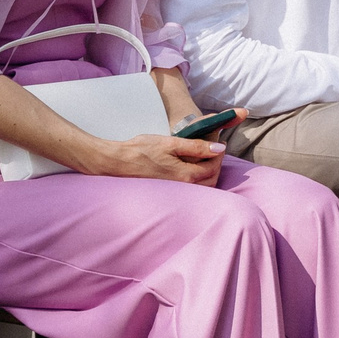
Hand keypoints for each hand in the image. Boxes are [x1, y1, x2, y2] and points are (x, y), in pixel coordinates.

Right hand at [93, 133, 226, 184]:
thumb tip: (219, 148)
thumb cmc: (142, 151)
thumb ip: (196, 146)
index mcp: (186, 175)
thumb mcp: (171, 143)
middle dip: (216, 165)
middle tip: (213, 150)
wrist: (119, 163)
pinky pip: (191, 190)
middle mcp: (183, 189)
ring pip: (202, 187)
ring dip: (208, 173)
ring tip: (203, 158)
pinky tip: (191, 168)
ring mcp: (177, 193)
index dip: (219, 154)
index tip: (218, 144)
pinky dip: (198, 180)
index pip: (213, 167)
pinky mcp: (170, 193)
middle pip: (211, 180)